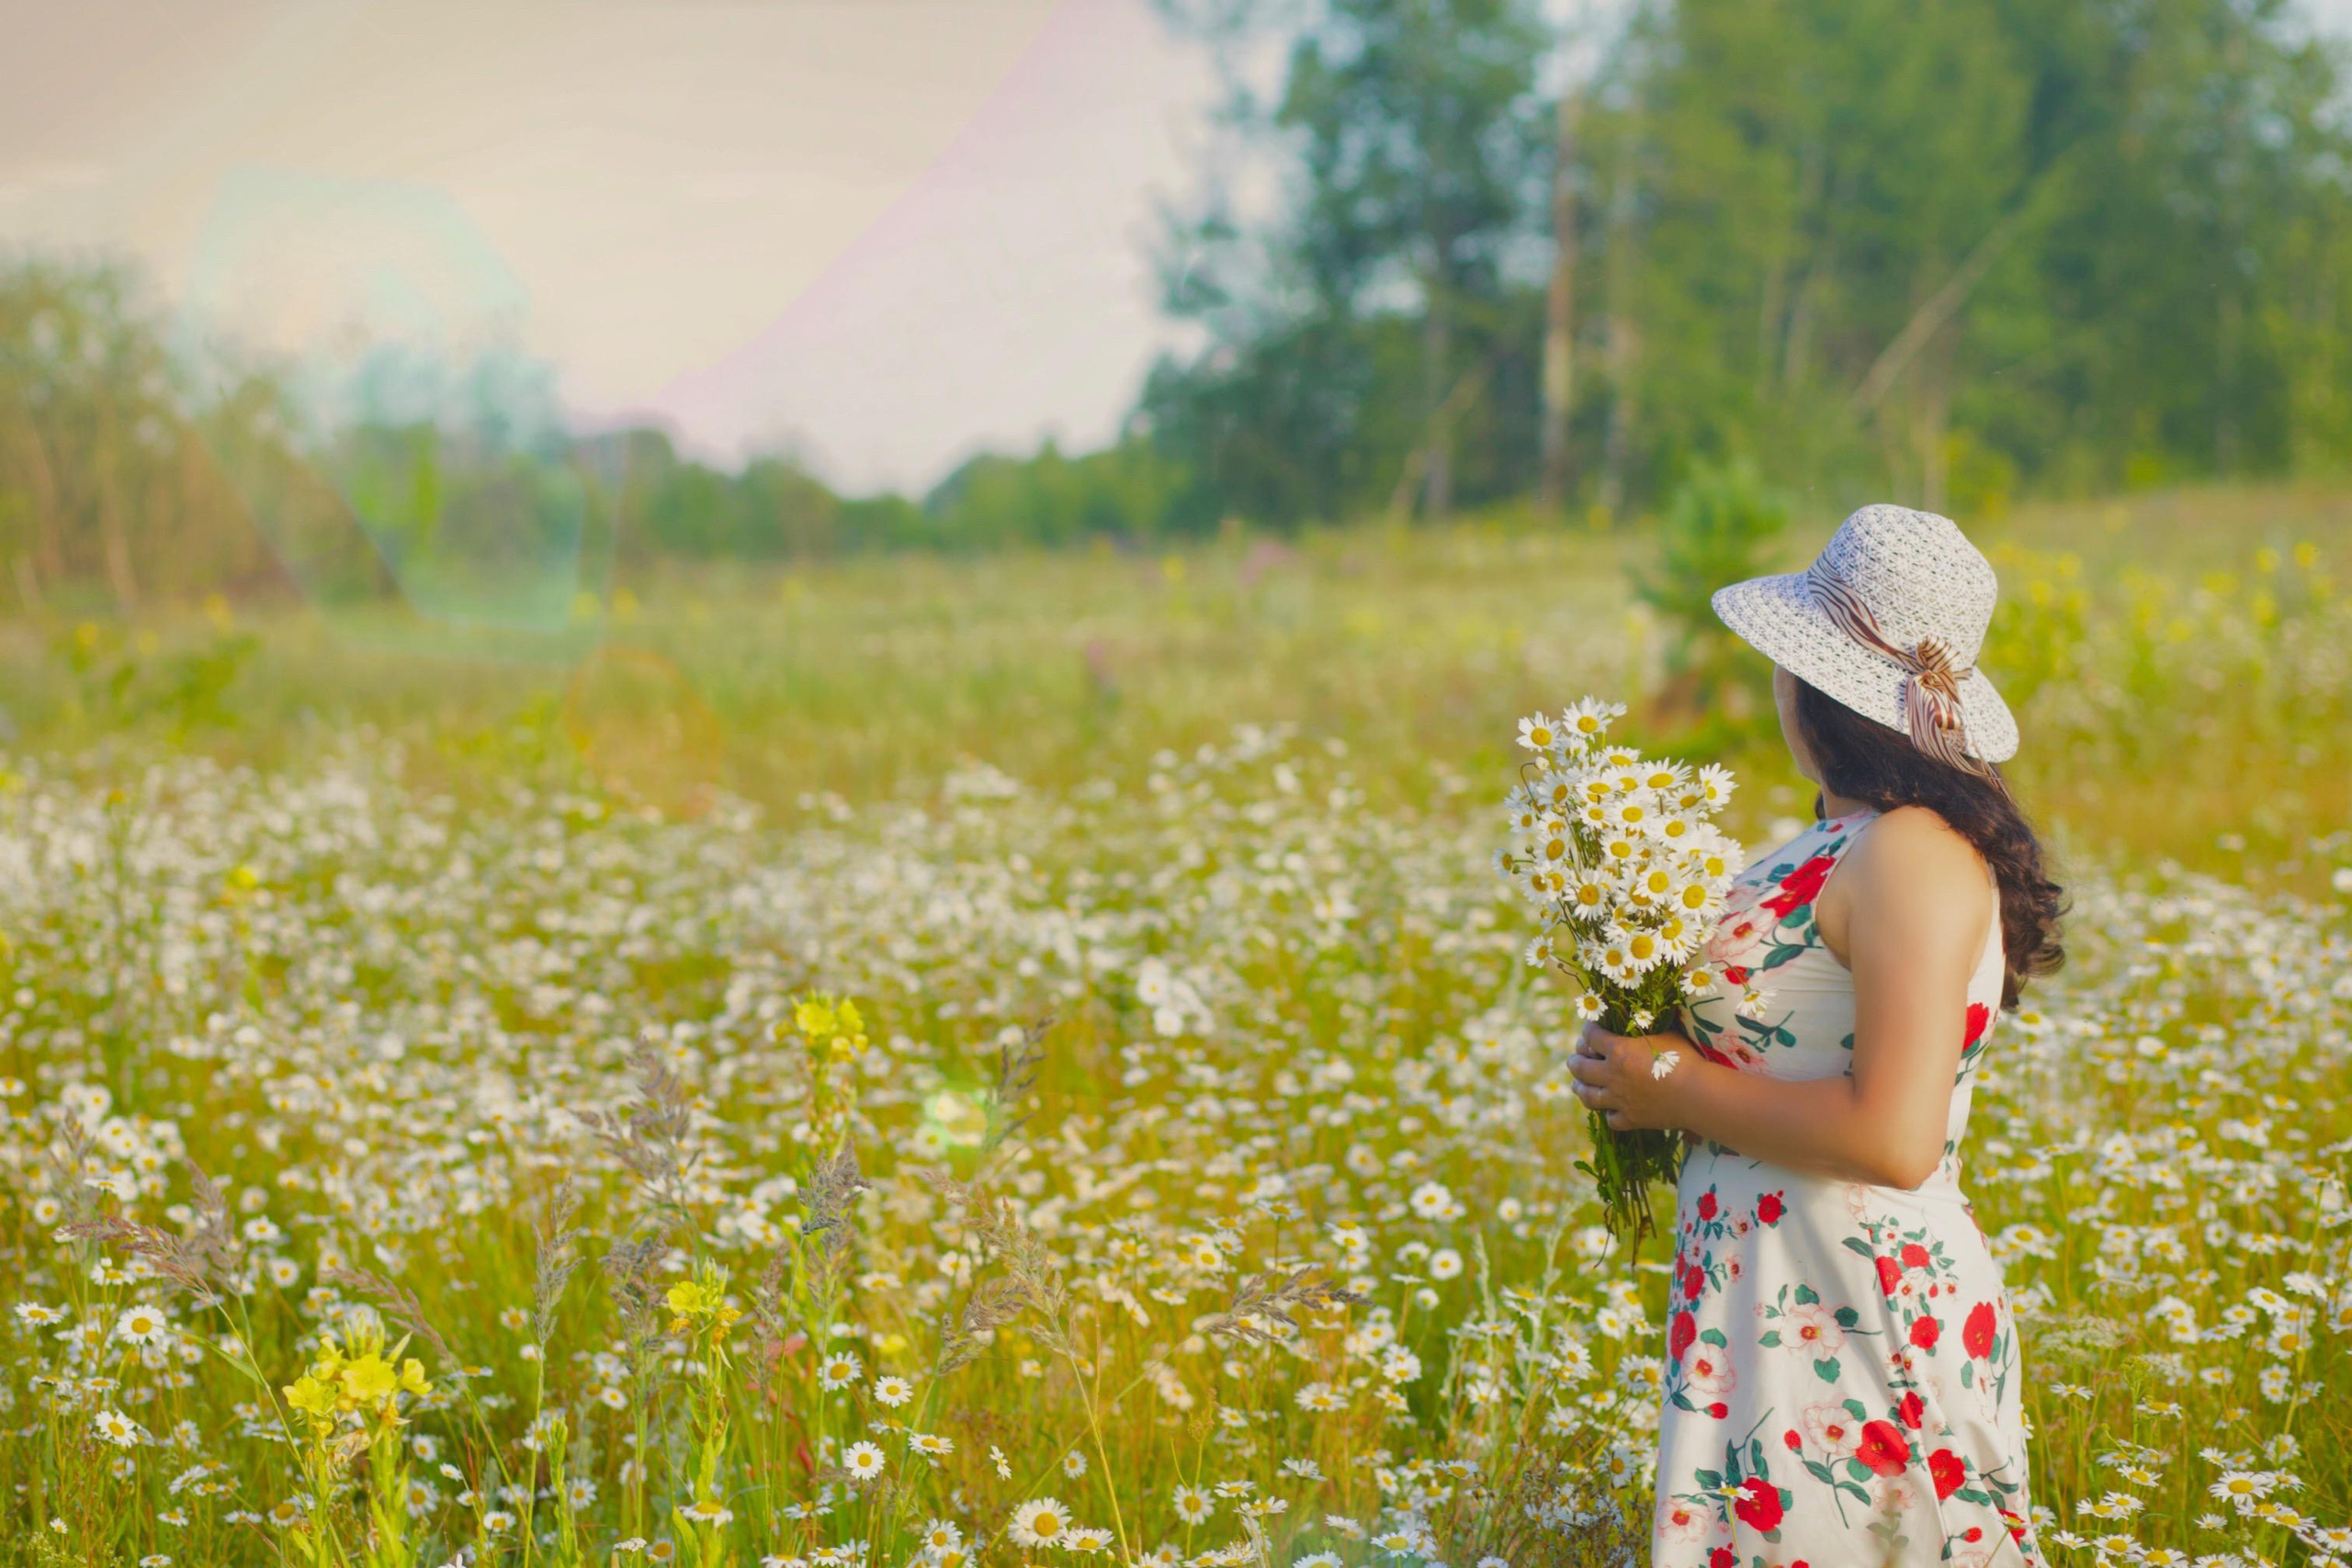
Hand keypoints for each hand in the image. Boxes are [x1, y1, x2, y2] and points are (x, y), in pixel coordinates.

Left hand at [1566, 1021, 1688, 1131]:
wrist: (1698, 1094)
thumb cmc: (1684, 1058)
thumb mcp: (1665, 1033)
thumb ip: (1648, 1027)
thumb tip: (1645, 1014)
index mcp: (1618, 1051)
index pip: (1591, 1037)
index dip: (1588, 1031)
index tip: (1590, 1030)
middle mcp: (1613, 1075)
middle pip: (1580, 1068)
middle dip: (1574, 1061)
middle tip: (1574, 1059)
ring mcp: (1620, 1100)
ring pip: (1588, 1096)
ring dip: (1580, 1089)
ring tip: (1577, 1085)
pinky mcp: (1631, 1119)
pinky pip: (1611, 1119)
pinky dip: (1608, 1114)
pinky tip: (1610, 1110)